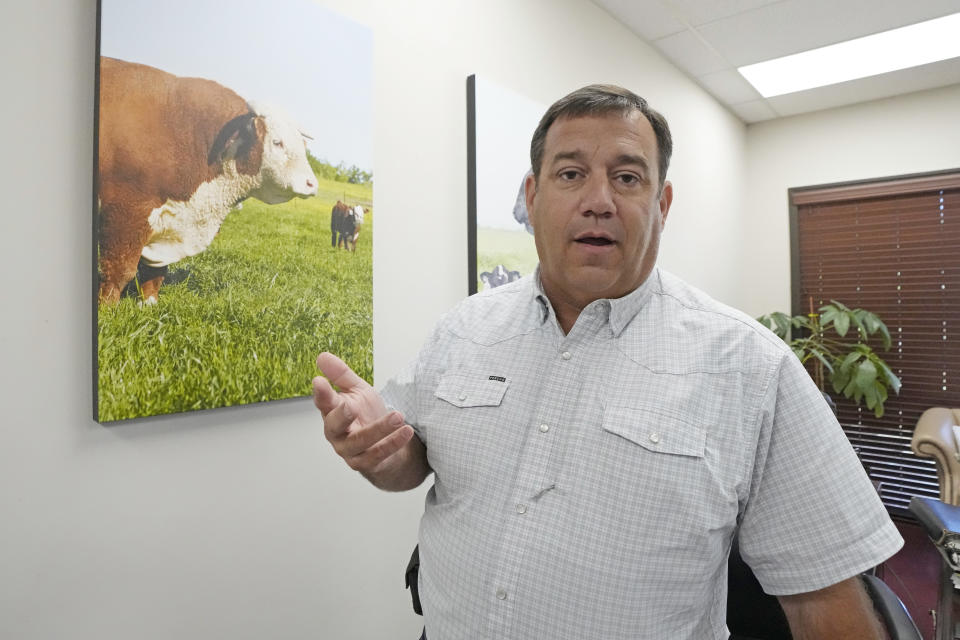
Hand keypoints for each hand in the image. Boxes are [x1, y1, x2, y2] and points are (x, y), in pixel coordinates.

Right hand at [313, 352, 416, 477]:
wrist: (385, 443)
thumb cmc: (367, 414)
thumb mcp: (356, 391)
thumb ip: (341, 374)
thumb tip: (322, 356)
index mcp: (332, 412)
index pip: (324, 402)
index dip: (321, 393)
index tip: (319, 381)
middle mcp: (337, 433)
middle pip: (334, 426)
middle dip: (341, 416)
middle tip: (350, 406)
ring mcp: (350, 450)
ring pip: (360, 442)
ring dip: (379, 429)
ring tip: (397, 416)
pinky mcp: (366, 463)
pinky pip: (378, 455)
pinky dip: (392, 443)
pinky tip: (406, 431)